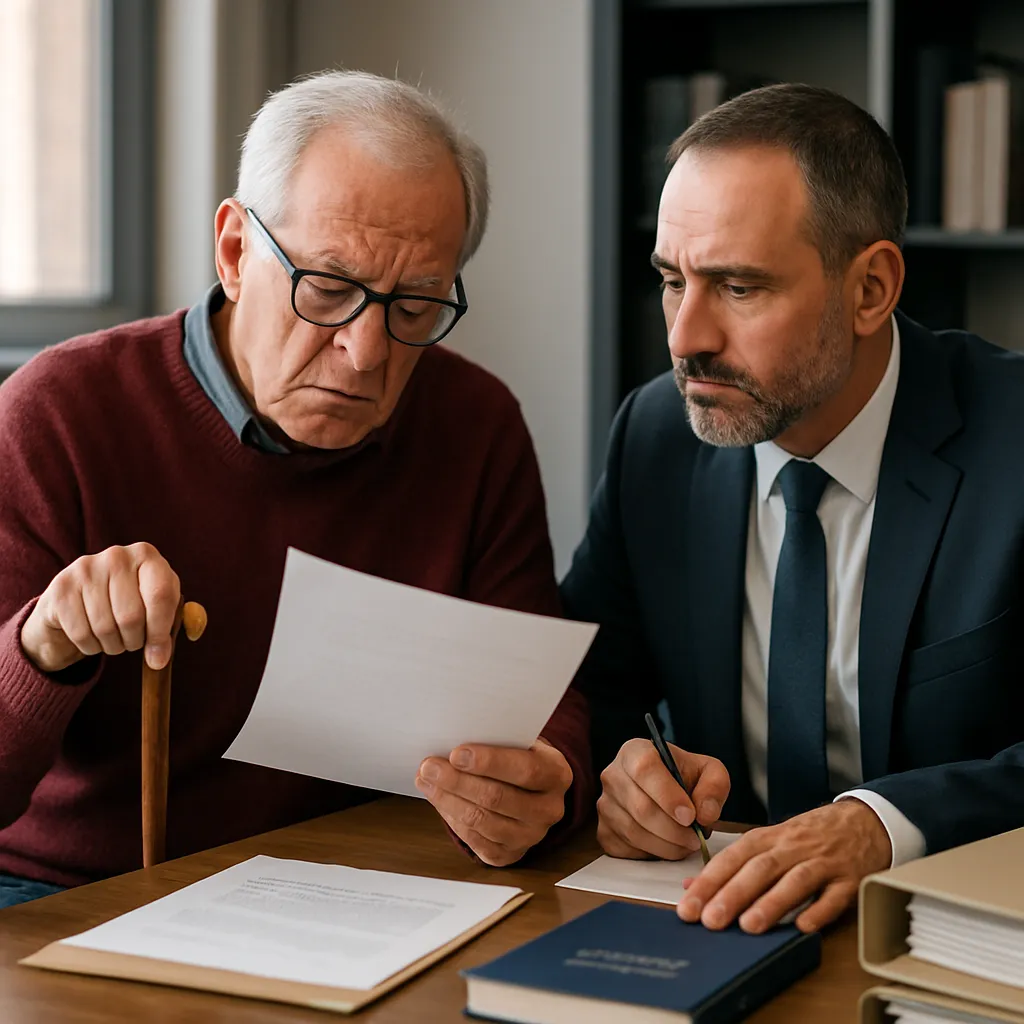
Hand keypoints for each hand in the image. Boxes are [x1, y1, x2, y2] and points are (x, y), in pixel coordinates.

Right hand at [21, 543, 181, 673]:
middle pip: (132, 617)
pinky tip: (91, 634)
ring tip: (114, 637)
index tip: (159, 656)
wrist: (79, 600)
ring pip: (105, 628)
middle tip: (133, 641)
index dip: (161, 632)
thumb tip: (194, 633)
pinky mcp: (61, 587)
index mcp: (148, 556)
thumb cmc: (131, 603)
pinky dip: (90, 646)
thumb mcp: (160, 605)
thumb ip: (181, 617)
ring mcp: (85, 569)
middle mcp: (117, 555)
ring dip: (113, 645)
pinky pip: (81, 634)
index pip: (161, 596)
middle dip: (135, 641)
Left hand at [416, 738, 571, 866]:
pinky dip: (452, 818)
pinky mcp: (510, 854)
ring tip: (427, 780)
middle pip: (497, 797)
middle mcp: (549, 809)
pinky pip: (476, 840)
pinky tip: (439, 800)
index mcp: (556, 774)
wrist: (533, 791)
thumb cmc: (519, 759)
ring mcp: (531, 835)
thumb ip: (496, 742)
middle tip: (430, 767)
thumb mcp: (519, 743)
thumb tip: (453, 743)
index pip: (525, 769)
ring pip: (482, 820)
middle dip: (457, 781)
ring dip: (448, 799)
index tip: (456, 753)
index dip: (489, 762)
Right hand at [597, 738, 729, 859]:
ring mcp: (605, 805)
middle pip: (640, 807)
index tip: (690, 815)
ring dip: (667, 845)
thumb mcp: (709, 771)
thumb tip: (704, 814)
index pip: (644, 769)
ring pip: (634, 832)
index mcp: (635, 751)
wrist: (667, 790)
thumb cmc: (685, 777)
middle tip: (696, 837)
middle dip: (674, 830)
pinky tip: (667, 846)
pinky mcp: (604, 831)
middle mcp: (613, 775)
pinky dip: (652, 854)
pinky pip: (627, 850)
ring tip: (687, 843)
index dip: (667, 795)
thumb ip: (715, 786)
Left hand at [678, 800, 891, 933]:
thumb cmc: (810, 836)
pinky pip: (835, 895)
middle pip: (759, 869)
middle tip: (710, 920)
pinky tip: (803, 926)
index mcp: (768, 838)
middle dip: (732, 894)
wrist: (864, 821)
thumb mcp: (770, 841)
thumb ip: (733, 863)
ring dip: (771, 903)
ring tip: (748, 925)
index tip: (688, 907)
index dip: (709, 881)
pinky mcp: (850, 879)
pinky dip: (819, 910)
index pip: (732, 858)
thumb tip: (692, 885)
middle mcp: (792, 848)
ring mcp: (822, 862)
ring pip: (794, 880)